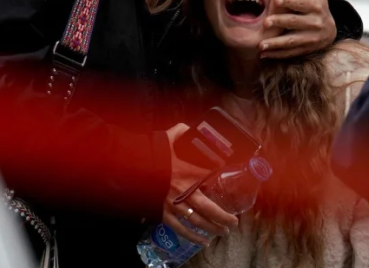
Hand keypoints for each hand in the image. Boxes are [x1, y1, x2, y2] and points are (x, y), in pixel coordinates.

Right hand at [162, 123, 237, 244]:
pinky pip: (180, 228)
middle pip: (211, 209)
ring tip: (222, 231)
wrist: (132, 162)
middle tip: (234, 223)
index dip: (227, 184)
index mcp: (191, 172)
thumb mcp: (172, 135)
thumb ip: (185, 131)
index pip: (215, 180)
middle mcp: (186, 191)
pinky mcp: (163, 212)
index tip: (236, 189)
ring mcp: (175, 204)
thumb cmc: (153, 149)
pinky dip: (193, 237)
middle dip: (225, 218)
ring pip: (198, 221)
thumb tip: (192, 128)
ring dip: (213, 228)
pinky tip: (204, 241)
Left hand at [259, 0, 337, 59]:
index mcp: (317, 6)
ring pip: (292, 41)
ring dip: (276, 44)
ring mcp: (311, 38)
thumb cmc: (319, 7)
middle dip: (280, 22)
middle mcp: (315, 23)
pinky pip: (290, 53)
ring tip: (261, 45)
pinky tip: (264, 54)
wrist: (331, 31)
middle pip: (295, 22)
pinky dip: (277, 54)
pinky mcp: (306, 50)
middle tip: (265, 23)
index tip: (276, 1)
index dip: (290, 2)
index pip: (302, 3)